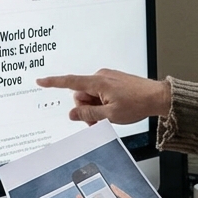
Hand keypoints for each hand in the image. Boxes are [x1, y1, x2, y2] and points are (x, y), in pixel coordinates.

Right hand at [36, 69, 170, 124]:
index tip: (40, 81)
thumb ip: (88, 114)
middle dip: (85, 110)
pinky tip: (113, 110)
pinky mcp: (112, 82)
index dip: (52, 83)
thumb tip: (72, 114)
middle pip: (80, 96)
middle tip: (98, 121)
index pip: (69, 82)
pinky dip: (101, 104)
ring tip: (109, 117)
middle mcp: (100, 77)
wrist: (157, 97)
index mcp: (97, 82)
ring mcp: (107, 79)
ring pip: (90, 96)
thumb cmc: (137, 103)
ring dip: (94, 109)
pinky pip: (99, 94)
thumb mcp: (110, 115)